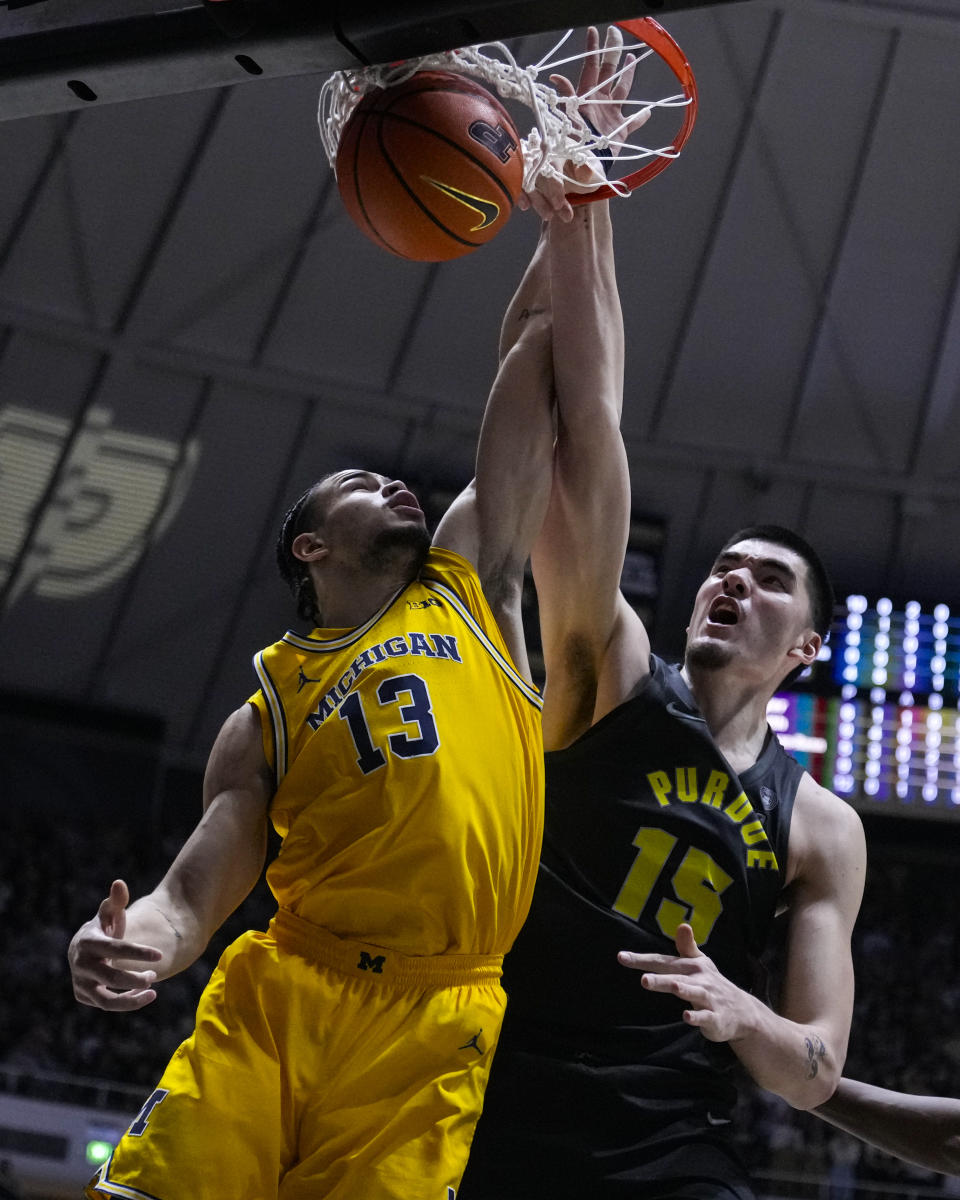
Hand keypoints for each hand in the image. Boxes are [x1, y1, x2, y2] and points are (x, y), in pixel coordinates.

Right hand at [68, 879, 161, 1011]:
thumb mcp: (109, 913)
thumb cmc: (103, 929)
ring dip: (131, 1000)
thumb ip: (116, 901)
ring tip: (153, 992)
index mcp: (89, 942)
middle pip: (112, 978)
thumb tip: (119, 883)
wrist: (83, 949)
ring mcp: (80, 982)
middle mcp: (81, 965)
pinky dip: (126, 1002)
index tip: (160, 955)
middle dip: (137, 979)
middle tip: (155, 974)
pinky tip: (142, 995)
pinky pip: (106, 1005)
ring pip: (107, 1001)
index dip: (139, 952)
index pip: (117, 949)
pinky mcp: (82, 996)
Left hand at [521, 26, 649, 221]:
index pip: (589, 69)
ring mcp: (610, 116)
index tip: (593, 31)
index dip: (591, 51)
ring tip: (631, 57)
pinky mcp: (620, 131)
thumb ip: (565, 100)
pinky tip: (648, 111)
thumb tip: (555, 79)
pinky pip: (633, 121)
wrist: (583, 175)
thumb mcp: (565, 124)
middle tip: (615, 33)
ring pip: (622, 90)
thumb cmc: (572, 150)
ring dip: (627, 74)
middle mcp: (598, 104)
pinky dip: (640, 116)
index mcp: (585, 100)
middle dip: (611, 52)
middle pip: (607, 73)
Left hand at [618, 923, 754, 1042]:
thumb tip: (682, 924)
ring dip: (680, 989)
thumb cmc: (712, 984)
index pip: (663, 961)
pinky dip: (697, 1017)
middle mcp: (699, 980)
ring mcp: (708, 998)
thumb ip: (687, 946)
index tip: (621, 957)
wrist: (743, 1012)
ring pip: (692, 993)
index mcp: (691, 966)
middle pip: (675, 977)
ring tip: (669, 987)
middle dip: (660, 978)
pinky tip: (686, 1016)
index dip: (642, 959)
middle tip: (642, 980)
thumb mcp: (701, 963)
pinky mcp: (716, 1018)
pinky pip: (705, 1017)